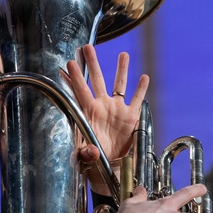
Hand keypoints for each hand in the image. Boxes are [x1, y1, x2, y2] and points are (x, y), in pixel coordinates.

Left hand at [66, 44, 148, 165]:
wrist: (110, 166)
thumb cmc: (93, 159)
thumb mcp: (86, 157)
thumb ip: (87, 153)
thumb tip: (92, 151)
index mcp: (89, 113)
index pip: (80, 91)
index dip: (75, 78)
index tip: (68, 63)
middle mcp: (103, 106)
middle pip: (97, 80)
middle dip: (92, 63)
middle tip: (87, 46)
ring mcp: (117, 110)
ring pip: (119, 85)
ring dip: (121, 69)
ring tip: (124, 54)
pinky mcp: (131, 117)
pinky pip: (137, 100)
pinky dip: (141, 89)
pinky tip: (144, 77)